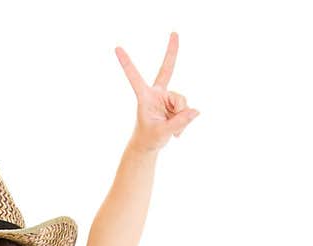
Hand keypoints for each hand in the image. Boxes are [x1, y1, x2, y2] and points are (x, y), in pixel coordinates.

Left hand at [114, 32, 199, 152]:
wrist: (149, 145)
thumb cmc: (148, 139)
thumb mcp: (161, 134)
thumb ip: (178, 123)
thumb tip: (195, 111)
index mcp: (145, 97)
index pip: (135, 78)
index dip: (127, 64)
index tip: (117, 48)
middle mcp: (157, 93)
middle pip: (167, 69)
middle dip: (172, 51)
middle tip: (175, 33)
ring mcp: (167, 97)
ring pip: (182, 101)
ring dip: (181, 118)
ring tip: (174, 130)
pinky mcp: (175, 104)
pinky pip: (187, 110)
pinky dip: (184, 122)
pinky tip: (177, 131)